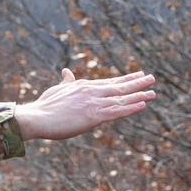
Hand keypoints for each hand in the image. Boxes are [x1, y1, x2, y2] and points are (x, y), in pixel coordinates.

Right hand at [15, 69, 155, 140]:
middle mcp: (91, 92)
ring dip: (138, 95)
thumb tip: (67, 72)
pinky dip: (130, 108)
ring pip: (121, 98)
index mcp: (83, 86)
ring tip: (152, 93)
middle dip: (136, 83)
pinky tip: (142, 105)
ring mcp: (93, 103)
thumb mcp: (56, 90)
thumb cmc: (44, 106)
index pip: (109, 81)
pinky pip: (116, 111)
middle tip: (151, 78)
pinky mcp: (93, 116)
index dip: (124, 79)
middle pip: (118, 86)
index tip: (137, 75)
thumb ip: (66, 82)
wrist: (37, 117)